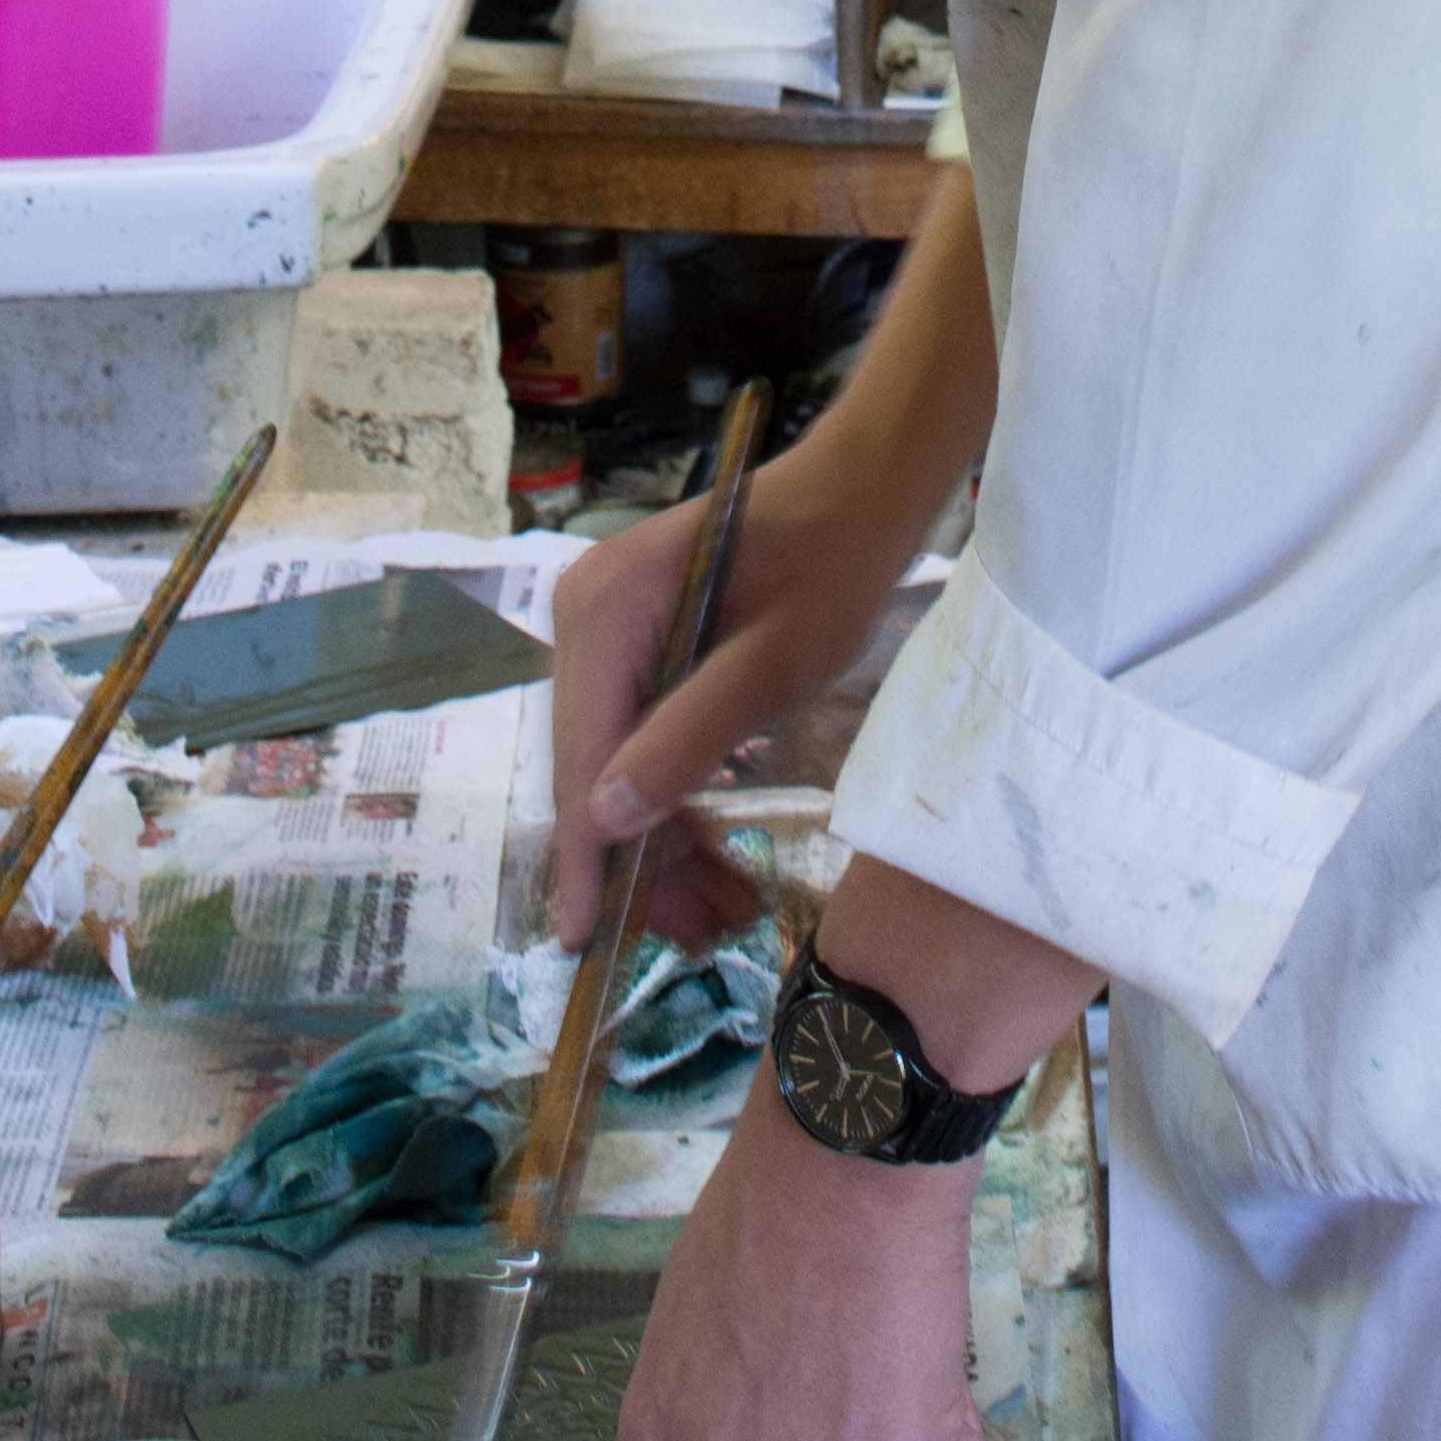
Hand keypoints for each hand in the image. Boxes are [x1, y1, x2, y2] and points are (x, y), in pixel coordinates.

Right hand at [549, 443, 928, 955]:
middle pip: (594, 766)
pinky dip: (676, 796)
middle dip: (644, 856)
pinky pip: (639, 737)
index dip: (584, 855)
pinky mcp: (636, 648)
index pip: (581, 753)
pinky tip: (714, 856)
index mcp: (604, 611)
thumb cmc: (829, 570)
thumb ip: (686, 739)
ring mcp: (608, 634)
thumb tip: (603, 822)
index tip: (583, 942)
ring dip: (665, 838)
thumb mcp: (771, 667)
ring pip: (618, 764)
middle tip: (703, 934)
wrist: (860, 498)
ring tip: (724, 913)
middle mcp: (586, 620)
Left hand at [616, 1068, 983, 1440]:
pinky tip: (920, 1339)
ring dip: (898, 1428)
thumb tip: (737, 1422)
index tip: (802, 1381)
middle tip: (848, 1352)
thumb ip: (701, 1394)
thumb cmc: (768, 1210)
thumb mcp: (688, 1315)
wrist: (842, 1163)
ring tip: (882, 1333)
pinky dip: (951, 1412)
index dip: (780, 1434)